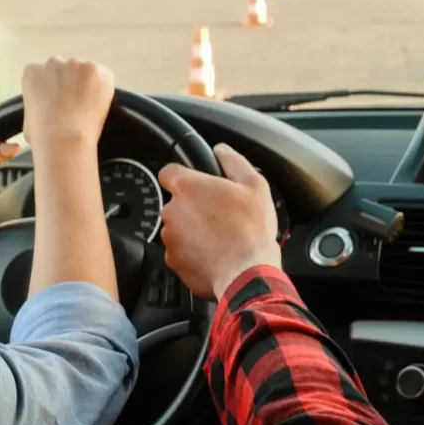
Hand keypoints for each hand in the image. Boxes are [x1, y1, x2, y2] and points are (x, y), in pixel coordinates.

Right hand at [22, 57, 114, 148]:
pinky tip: (98, 104)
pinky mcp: (96, 70)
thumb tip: (44, 110)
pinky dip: (103, 88)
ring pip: (85, 72)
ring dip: (87, 84)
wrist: (64, 139)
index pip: (44, 73)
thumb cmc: (42, 134)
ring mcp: (76, 64)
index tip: (58, 100)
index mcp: (32, 72)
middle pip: (65, 68)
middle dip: (69, 82)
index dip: (53, 87)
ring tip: (88, 107)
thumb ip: (37, 102)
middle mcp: (53, 62)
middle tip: (75, 103)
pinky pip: (103, 76)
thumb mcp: (28, 116)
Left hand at [159, 144, 281, 299]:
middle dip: (193, 207)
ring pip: (178, 228)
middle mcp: (172, 211)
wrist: (247, 274)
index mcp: (188, 187)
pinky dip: (193, 252)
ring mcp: (170, 238)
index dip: (183, 176)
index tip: (197, 185)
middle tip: (219, 214)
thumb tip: (222, 150)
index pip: (168, 171)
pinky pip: (181, 251)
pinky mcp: (173, 261)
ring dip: (193, 230)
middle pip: (176, 202)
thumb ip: (233, 162)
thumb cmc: (251, 231)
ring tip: (220, 236)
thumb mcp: (255, 186)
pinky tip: (215, 253)